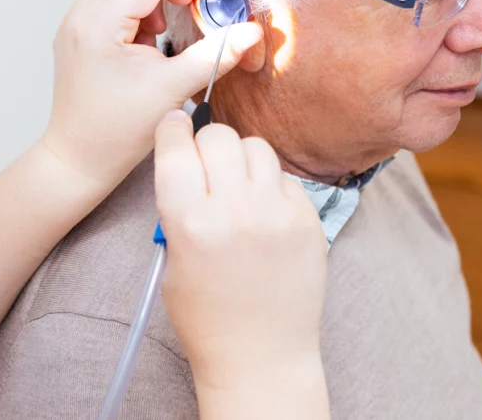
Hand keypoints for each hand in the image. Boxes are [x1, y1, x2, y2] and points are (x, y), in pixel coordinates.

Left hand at [41, 0, 262, 191]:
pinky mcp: (81, 35)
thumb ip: (214, 55)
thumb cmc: (116, 132)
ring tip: (170, 25)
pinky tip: (154, 40)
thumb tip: (250, 32)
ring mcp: (76, 24)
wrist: (78, 160)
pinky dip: (138, 7)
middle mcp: (80, 16)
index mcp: (96, 24)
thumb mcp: (172, 90)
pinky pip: (112, 1)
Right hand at [153, 111, 327, 390]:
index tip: (175, 125)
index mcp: (189, 221)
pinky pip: (285, 178)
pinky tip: (264, 213)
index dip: (173, 129)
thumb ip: (178, 206)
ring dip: (241, 159)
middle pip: (219, 136)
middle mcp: (234, 210)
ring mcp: (276, 213)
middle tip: (206, 165)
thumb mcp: (173, 259)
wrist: (261, 356)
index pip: (177, 145)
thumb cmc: (206, 315)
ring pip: (256, 147)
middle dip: (207, 144)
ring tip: (238, 187)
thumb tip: (188, 158)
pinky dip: (270, 186)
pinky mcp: (308, 220)